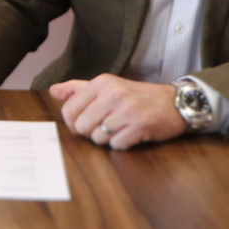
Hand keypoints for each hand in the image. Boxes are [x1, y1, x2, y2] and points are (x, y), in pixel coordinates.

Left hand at [49, 74, 188, 149]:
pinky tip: (130, 134)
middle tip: (104, 127)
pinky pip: (116, 145)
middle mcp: (113, 94)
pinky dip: (121, 144)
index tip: (83, 123)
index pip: (69, 109)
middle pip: (81, 126)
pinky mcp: (140, 126)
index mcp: (101, 83)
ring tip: (119, 129)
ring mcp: (127, 110)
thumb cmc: (137, 96)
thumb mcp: (107, 85)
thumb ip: (78, 88)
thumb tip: (53, 91)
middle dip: (89, 132)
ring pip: (98, 137)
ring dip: (106, 139)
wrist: (174, 102)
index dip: (73, 122)